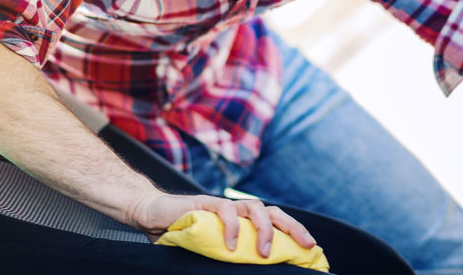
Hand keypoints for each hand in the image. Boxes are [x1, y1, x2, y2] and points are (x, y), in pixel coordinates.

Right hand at [128, 193, 315, 256]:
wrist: (151, 216)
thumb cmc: (181, 236)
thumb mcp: (211, 251)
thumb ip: (228, 259)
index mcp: (241, 221)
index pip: (274, 221)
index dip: (294, 232)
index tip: (311, 250)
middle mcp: (236, 211)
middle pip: (272, 211)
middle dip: (293, 227)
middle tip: (306, 245)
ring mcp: (221, 205)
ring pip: (253, 207)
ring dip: (264, 229)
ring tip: (264, 253)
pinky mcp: (204, 202)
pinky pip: (224, 209)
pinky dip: (231, 227)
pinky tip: (232, 246)